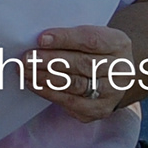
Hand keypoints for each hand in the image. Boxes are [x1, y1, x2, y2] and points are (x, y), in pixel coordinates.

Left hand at [28, 23, 147, 121]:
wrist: (112, 78)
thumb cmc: (94, 53)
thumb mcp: (90, 38)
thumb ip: (70, 37)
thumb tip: (39, 41)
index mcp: (119, 45)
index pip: (92, 40)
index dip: (65, 39)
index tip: (41, 39)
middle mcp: (122, 70)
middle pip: (84, 64)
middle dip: (51, 60)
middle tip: (27, 58)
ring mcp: (113, 92)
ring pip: (76, 84)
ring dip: (46, 77)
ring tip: (25, 70)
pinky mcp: (100, 109)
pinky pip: (71, 102)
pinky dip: (49, 92)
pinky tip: (33, 84)